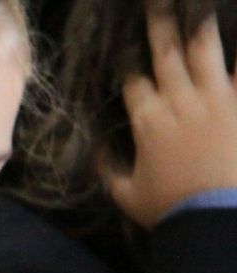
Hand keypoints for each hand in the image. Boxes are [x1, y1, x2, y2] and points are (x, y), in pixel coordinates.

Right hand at [102, 6, 236, 229]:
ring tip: (199, 7)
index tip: (128, 50)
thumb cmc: (169, 207)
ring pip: (205, 50)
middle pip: (166, 54)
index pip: (134, 82)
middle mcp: (178, 100)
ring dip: (200, 26)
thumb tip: (94, 149)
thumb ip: (108, 170)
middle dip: (160, 26)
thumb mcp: (126, 195)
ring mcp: (214, 97)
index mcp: (147, 121)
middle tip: (156, 3)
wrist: (214, 215)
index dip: (130, 64)